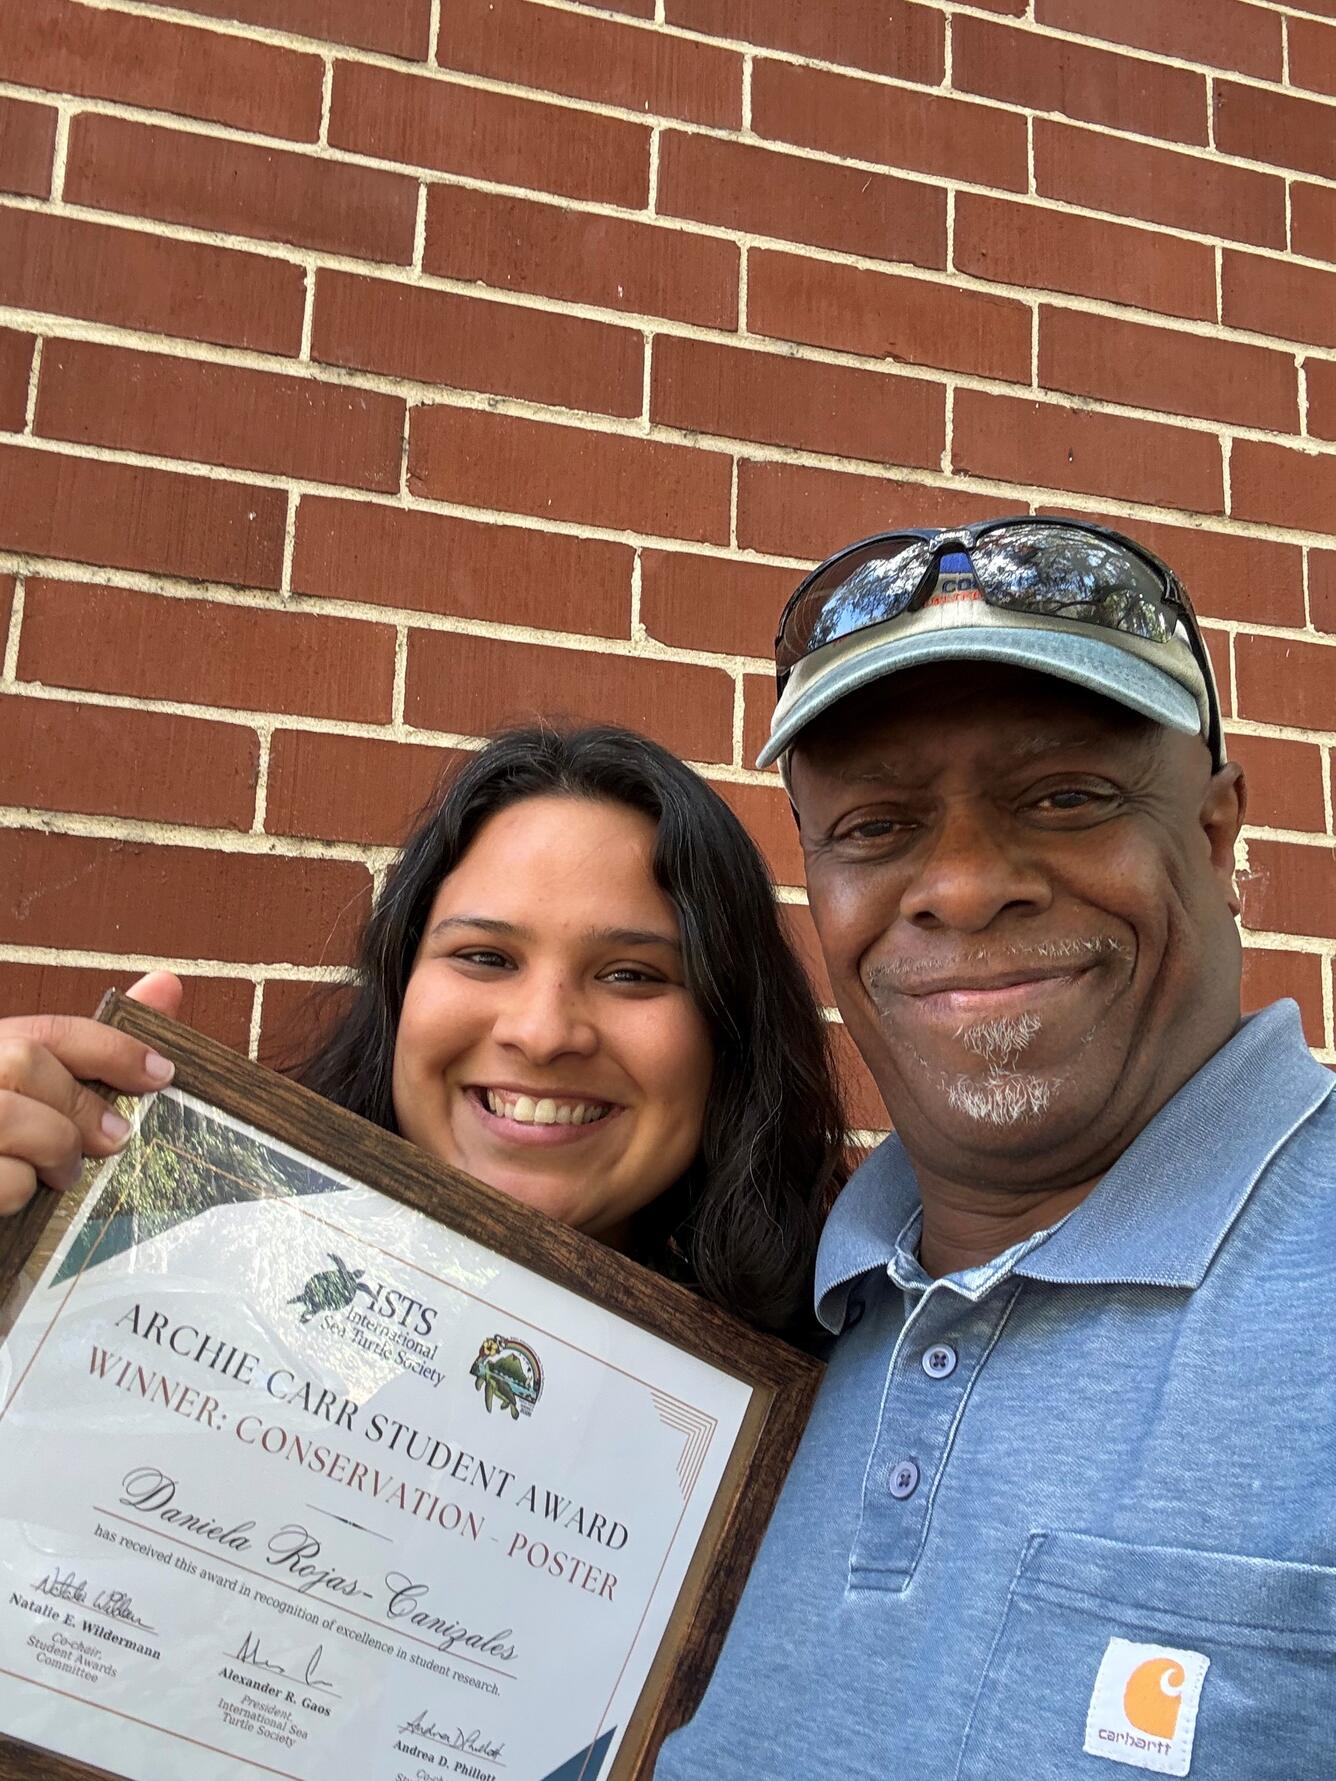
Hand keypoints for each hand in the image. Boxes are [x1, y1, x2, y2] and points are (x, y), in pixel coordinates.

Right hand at [0, 972, 183, 1216]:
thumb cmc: (12, 1148)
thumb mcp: (50, 1094)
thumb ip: (100, 1047)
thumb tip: (165, 984)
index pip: (50, 1030)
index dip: (114, 1047)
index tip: (163, 1073)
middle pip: (25, 1061)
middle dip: (82, 1106)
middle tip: (113, 1141)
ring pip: (13, 1117)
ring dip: (54, 1152)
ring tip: (60, 1174)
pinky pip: (2, 1179)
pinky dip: (21, 1192)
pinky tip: (13, 1198)